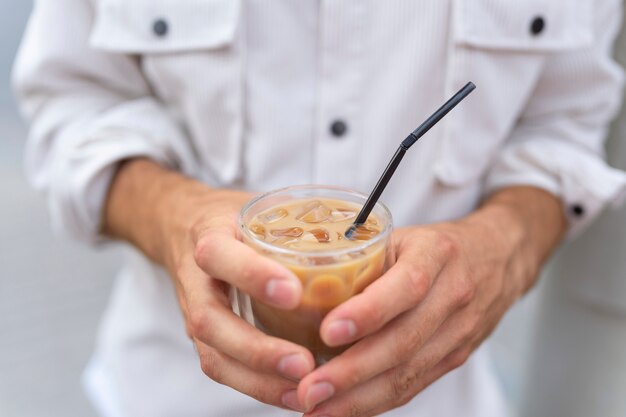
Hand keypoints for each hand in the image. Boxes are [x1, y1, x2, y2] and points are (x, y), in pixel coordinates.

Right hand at [103, 160, 314, 410]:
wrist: (182, 229)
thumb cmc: (231, 220)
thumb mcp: (253, 208)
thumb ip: (291, 224)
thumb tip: (358, 237)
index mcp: (209, 238)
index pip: (220, 256)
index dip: (253, 276)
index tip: (293, 292)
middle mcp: (196, 280)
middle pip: (210, 322)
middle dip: (257, 349)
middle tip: (303, 364)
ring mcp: (196, 313)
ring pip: (214, 356)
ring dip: (259, 379)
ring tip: (302, 387)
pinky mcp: (205, 338)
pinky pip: (224, 369)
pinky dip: (258, 387)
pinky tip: (291, 395)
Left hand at [296, 188, 565, 415]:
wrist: (499, 257)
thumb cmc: (436, 245)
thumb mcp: (403, 236)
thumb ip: (363, 260)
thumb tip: (307, 291)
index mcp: (436, 254)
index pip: (406, 286)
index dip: (367, 312)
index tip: (327, 332)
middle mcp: (453, 295)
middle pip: (403, 342)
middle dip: (352, 372)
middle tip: (308, 389)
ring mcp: (459, 332)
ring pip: (408, 373)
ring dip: (359, 398)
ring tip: (316, 407)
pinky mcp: (456, 357)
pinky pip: (414, 384)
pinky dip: (377, 401)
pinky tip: (345, 409)